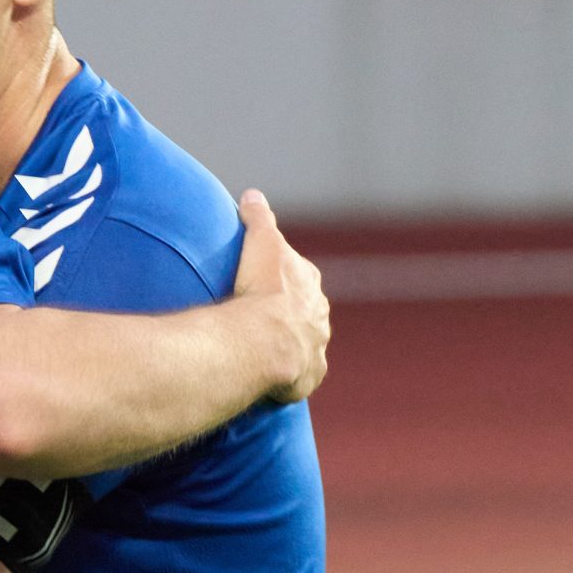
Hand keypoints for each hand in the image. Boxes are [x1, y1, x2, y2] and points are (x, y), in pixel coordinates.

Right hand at [230, 190, 329, 403]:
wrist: (264, 341)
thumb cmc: (262, 291)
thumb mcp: (260, 243)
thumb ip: (258, 217)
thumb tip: (252, 195)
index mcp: (309, 284)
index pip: (299, 276)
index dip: (282, 276)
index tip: (265, 279)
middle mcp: (319, 316)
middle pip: (306, 311)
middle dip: (291, 312)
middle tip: (261, 315)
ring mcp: (315, 348)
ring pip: (306, 344)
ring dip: (291, 344)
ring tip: (264, 347)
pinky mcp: (307, 377)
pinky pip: (301, 374)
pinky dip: (291, 373)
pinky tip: (274, 374)